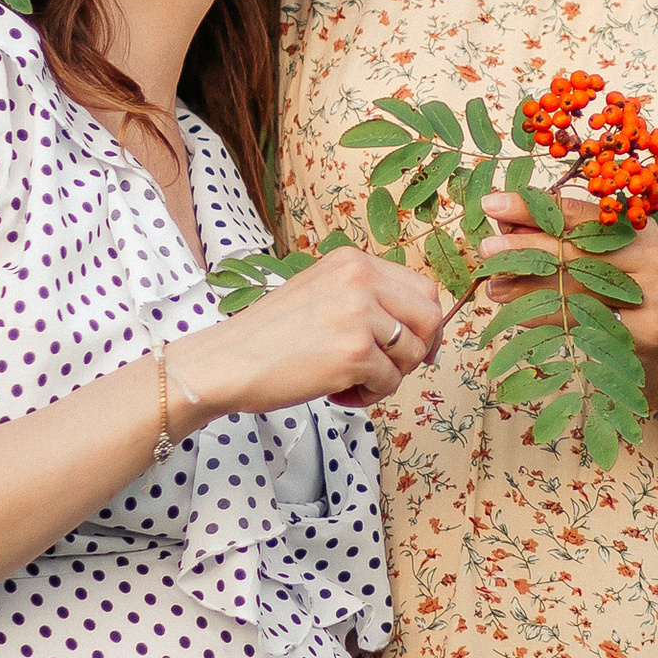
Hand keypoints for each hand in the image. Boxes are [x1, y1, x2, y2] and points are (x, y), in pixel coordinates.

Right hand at [183, 251, 444, 419]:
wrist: (226, 362)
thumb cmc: (270, 338)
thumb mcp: (322, 294)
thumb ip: (367, 300)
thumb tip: (425, 331)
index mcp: (353, 261)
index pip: (423, 288)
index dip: (425, 323)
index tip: (412, 347)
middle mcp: (360, 278)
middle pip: (430, 316)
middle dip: (416, 350)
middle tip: (387, 369)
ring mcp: (359, 313)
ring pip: (413, 354)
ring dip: (387, 377)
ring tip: (350, 381)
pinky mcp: (355, 351)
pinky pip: (390, 382)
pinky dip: (369, 396)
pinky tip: (337, 392)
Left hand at [480, 193, 657, 428]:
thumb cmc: (616, 300)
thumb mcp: (592, 263)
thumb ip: (554, 242)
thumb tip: (502, 225)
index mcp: (634, 227)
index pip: (576, 211)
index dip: (531, 207)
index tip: (491, 205)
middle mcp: (649, 254)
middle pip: (576, 248)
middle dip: (525, 247)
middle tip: (486, 248)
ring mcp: (654, 292)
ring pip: (577, 285)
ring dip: (527, 286)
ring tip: (492, 286)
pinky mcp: (648, 328)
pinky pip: (585, 320)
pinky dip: (546, 316)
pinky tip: (518, 315)